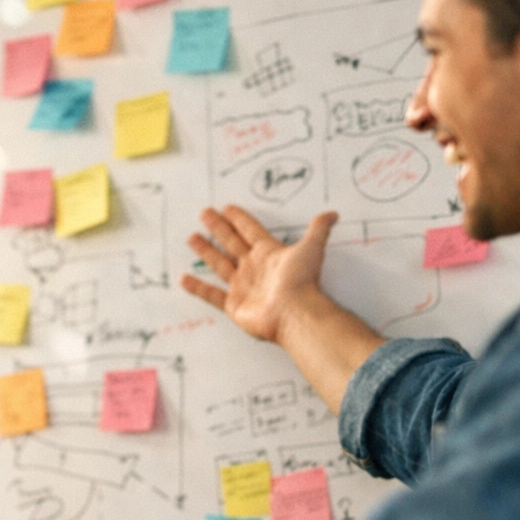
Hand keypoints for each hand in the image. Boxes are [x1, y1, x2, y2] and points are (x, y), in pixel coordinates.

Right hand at [181, 204, 337, 343]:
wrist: (295, 312)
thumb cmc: (302, 282)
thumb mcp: (312, 248)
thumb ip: (319, 229)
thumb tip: (333, 214)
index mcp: (268, 253)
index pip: (250, 230)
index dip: (239, 218)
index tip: (227, 207)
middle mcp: (253, 268)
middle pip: (232, 242)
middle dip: (219, 228)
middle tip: (205, 213)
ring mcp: (243, 286)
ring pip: (220, 264)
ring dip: (206, 251)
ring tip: (193, 238)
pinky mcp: (234, 305)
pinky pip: (212, 294)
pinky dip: (198, 288)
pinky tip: (185, 279)